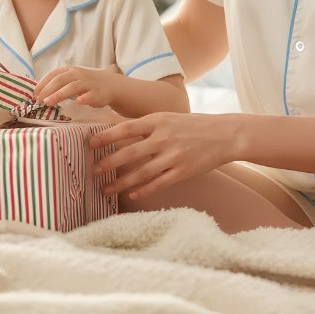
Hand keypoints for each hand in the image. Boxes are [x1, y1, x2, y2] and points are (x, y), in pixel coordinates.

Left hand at [32, 65, 119, 107]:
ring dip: (59, 94)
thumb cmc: (85, 84)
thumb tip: (38, 92)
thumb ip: (57, 83)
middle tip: (38, 100)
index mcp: (69, 71)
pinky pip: (90, 95)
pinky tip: (78, 102)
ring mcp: (88, 83)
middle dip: (47, 90)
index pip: (53, 74)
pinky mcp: (97, 93)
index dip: (42, 84)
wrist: (109, 85)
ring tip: (49, 102)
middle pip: (60, 80)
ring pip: (72, 87)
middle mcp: (77, 75)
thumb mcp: (70, 79)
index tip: (34, 94)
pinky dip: (84, 98)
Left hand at [89, 111, 237, 199]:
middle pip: (130, 153)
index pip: (126, 128)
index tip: (90, 143)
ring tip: (106, 190)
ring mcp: (173, 156)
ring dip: (121, 183)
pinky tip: (132, 196)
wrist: (224, 134)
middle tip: (93, 171)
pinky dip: (143, 190)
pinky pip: (158, 183)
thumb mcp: (167, 118)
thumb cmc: (191, 125)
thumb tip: (114, 127)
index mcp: (158, 121)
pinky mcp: (183, 171)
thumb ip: (145, 124)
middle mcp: (164, 138)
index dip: (106, 135)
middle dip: (109, 163)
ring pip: (141, 173)